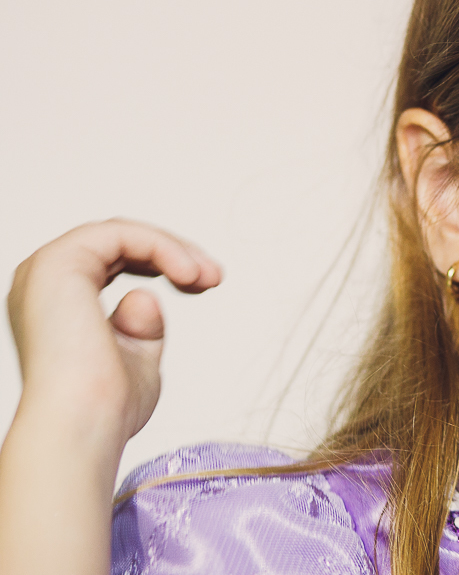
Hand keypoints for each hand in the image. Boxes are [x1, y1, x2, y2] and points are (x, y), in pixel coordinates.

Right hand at [6, 218, 221, 447]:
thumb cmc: (106, 406)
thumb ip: (140, 327)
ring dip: (173, 249)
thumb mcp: (135, 358)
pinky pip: (120, 235)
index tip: (205, 284)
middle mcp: (43, 283)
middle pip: (120, 242)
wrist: (84, 425)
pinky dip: (161, 248)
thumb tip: (144, 297)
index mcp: (57, 302)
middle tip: (214, 277)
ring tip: (208, 278)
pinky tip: (188, 275)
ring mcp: (46, 271)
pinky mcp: (59, 264)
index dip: (164, 263)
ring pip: (122, 234)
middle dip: (175, 253)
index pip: (114, 259)